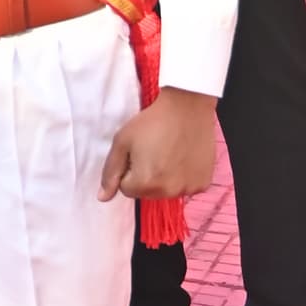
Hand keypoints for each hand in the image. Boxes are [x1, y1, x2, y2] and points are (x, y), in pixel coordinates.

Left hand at [102, 84, 222, 203]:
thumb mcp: (122, 141)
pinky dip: (182, 176)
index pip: (126, 189)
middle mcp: (168, 192)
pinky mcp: (203, 184)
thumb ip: (110, 171)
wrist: (186, 108)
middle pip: (147, 193)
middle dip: (145, 177)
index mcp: (145, 183)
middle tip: (153, 152)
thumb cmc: (152, 122)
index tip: (137, 152)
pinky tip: (183, 157)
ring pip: (166, 191)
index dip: (128, 170)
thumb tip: (103, 198)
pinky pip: (186, 187)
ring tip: (169, 153)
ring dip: (164, 178)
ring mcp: (188, 189)